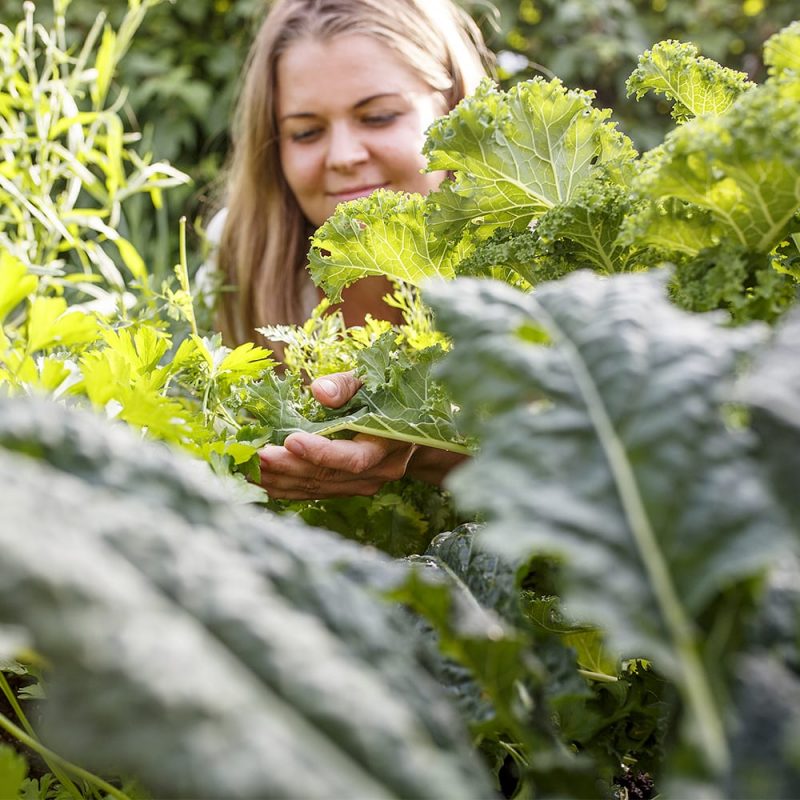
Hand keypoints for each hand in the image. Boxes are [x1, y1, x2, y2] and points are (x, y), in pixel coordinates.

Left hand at [258, 371, 416, 499]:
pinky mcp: (346, 490)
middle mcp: (377, 472)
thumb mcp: (371, 383)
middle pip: (327, 476)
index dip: (322, 453)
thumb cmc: (387, 398)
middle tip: (256, 455)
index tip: (291, 440)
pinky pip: (312, 493)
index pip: (353, 458)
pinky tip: (258, 481)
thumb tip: (317, 390)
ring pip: (316, 489)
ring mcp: (362, 486)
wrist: (411, 432)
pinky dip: (284, 488)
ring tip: (247, 468)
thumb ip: (345, 386)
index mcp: (387, 444)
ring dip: (279, 480)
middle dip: (289, 467)